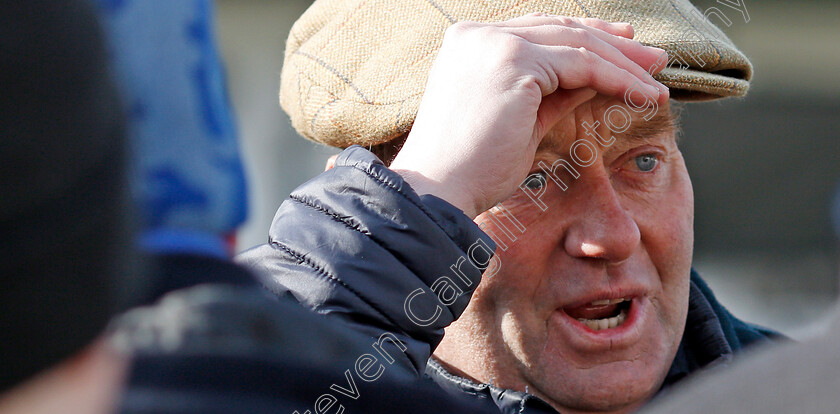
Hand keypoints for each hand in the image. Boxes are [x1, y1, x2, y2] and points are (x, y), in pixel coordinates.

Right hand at [389, 14, 667, 217]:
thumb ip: (554, 94)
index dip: (586, 37)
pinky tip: (644, 95)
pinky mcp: (513, 61)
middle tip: (654, 60)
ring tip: (657, 82)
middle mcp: (479, 35)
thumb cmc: (472, 170)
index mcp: (471, 44)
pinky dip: (619, 79)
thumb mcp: (521, 121)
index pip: (540, 30)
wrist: (438, 192)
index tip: (624, 50)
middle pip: (562, 30)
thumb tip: (595, 80)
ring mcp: (493, 44)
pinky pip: (582, 64)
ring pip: (577, 43)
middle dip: (614, 45)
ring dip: (624, 63)